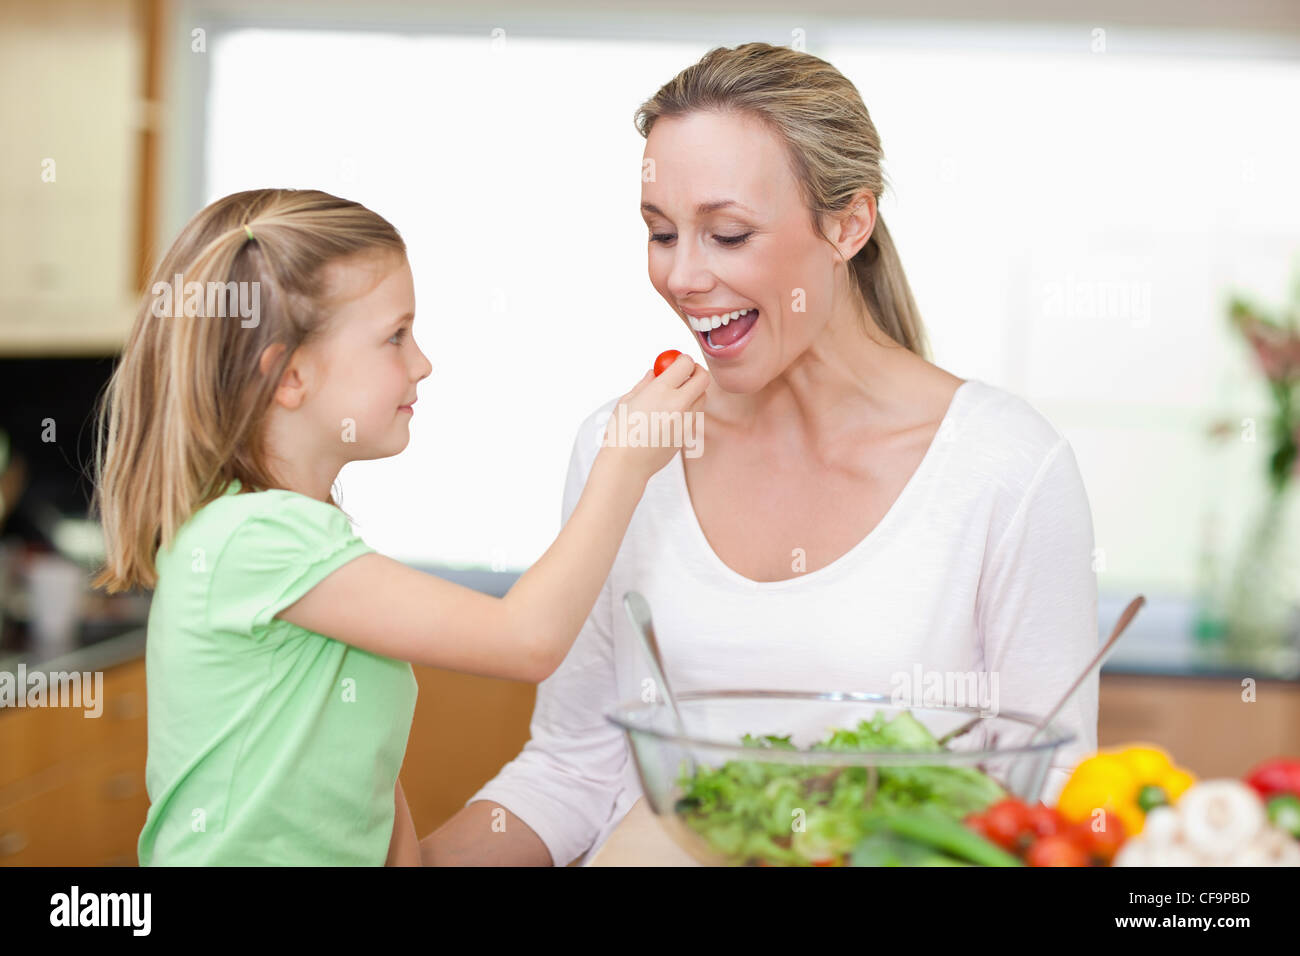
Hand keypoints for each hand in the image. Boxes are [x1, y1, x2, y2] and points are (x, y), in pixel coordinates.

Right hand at [598, 353, 709, 482]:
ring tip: (675, 395)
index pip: (686, 363)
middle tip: (686, 373)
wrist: (627, 464)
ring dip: (694, 390)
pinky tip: (670, 415)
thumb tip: (655, 371)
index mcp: (661, 390)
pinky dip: (689, 409)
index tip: (676, 362)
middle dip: (696, 371)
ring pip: (702, 397)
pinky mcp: (687, 434)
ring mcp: (686, 421)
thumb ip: (646, 382)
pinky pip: (695, 415)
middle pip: (703, 378)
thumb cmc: (622, 430)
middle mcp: (678, 404)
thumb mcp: (628, 400)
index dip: (682, 360)